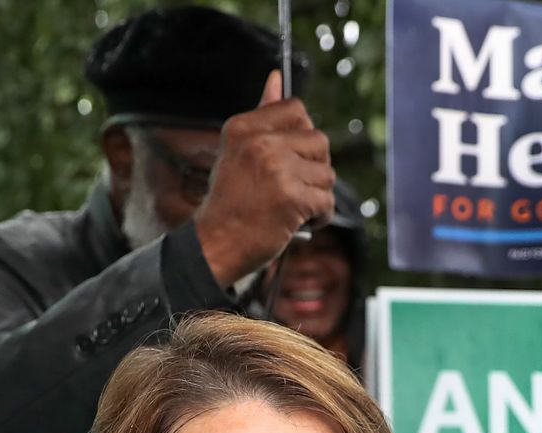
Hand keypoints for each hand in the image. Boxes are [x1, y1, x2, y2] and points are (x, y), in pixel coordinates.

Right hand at [194, 70, 335, 286]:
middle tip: (293, 187)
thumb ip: (261, 117)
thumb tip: (276, 78)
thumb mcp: (237, 151)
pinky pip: (327, 201)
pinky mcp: (292, 197)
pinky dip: (320, 216)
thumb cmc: (229, 201)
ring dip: (317, 195)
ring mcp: (277, 169)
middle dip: (314, 168)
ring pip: (327, 174)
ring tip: (293, 207)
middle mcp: (260, 143)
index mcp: (244, 127)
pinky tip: (298, 222)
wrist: (214, 244)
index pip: (297, 110)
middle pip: (319, 142)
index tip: (291, 158)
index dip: (303, 136)